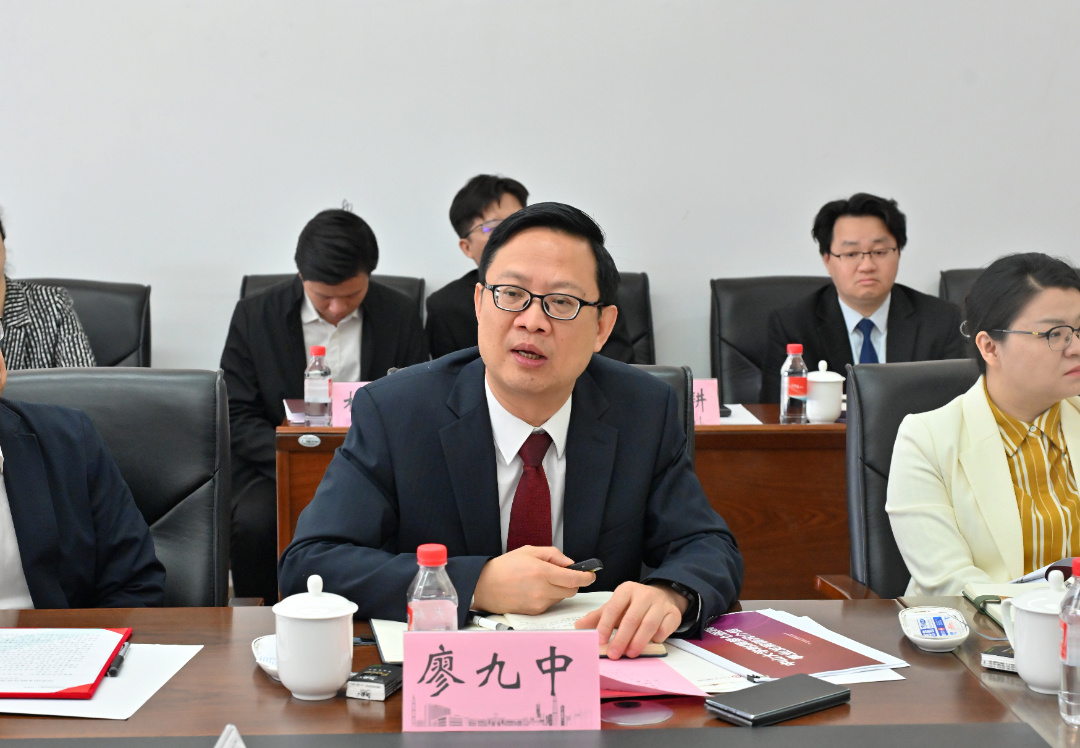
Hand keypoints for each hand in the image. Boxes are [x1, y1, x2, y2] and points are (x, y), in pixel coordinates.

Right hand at [473, 546, 595, 614]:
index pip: (575, 578)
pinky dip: (549, 596)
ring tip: (543, 580)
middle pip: (572, 590)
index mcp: (542, 572)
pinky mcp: (535, 612)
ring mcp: (539, 603)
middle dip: (573, 582)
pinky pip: (551, 603)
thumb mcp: (529, 551)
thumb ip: (553, 555)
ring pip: (562, 597)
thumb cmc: (504, 567)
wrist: (484, 586)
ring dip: (560, 589)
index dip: (587, 577)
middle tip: (563, 574)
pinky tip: (535, 589)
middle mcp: (542, 590)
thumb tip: (570, 563)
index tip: (591, 574)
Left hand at [574, 581, 686, 658]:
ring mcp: (660, 603)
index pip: (613, 608)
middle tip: (614, 654)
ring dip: (638, 641)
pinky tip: (650, 644)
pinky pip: (665, 629)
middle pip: (631, 618)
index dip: (605, 625)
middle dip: (621, 638)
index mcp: (626, 590)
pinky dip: (656, 638)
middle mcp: (644, 594)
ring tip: (630, 653)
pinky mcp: (673, 613)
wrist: (662, 598)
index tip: (600, 641)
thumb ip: (597, 617)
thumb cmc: (634, 606)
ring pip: (649, 625)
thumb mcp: (615, 607)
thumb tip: (578, 627)